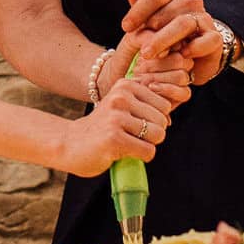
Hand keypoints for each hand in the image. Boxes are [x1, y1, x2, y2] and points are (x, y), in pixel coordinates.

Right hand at [58, 75, 181, 177]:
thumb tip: (173, 112)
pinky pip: (148, 151)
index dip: (155, 119)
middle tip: (131, 136)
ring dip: (147, 145)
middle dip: (153, 133)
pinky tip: (124, 152)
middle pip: (163, 120)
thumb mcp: (121, 105)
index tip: (137, 123)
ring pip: (158, 135)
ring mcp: (117, 117)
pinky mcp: (114, 139)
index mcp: (125, 85)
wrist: (70, 144)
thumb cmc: (102, 127)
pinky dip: (142, 157)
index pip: (164, 104)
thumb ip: (145, 102)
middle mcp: (121, 97)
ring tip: (128, 143)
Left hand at [101, 35, 194, 112]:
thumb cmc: (123, 58)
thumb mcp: (132, 40)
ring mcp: (181, 77)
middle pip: (183, 60)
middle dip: (159, 65)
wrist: (113, 81)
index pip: (180, 42)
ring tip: (141, 78)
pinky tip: (151, 87)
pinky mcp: (179, 95)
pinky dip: (167, 89)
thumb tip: (167, 48)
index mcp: (174, 42)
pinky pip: (185, 93)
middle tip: (140, 68)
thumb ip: (148, 35)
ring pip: (182, 76)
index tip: (143, 54)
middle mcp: (180, 59)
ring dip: (159, 78)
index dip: (162, 48)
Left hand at [121, 0, 224, 84]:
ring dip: (163, 40)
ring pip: (182, 24)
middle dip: (150, 30)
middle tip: (138, 46)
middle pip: (167, 11)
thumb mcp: (148, 20)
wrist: (191, 56)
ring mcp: (204, 18)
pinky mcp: (214, 37)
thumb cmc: (165, 34)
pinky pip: (205, 40)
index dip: (139, 10)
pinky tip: (181, 55)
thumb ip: (139, 5)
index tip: (126, 27)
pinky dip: (192, 48)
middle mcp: (190, 0)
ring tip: (149, 54)